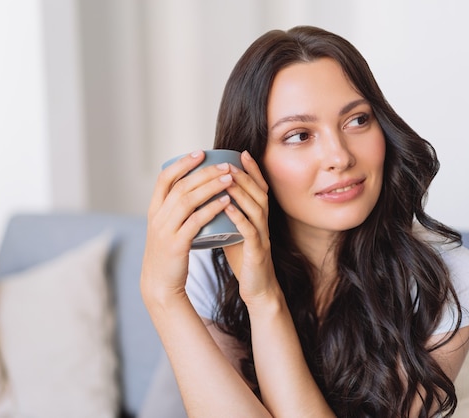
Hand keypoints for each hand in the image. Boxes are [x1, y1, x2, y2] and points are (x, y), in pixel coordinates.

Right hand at [141, 150, 234, 303]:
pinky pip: (196, 221)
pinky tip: (225, 201)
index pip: (165, 178)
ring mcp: (166, 230)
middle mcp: (157, 217)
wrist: (160, 284)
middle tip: (224, 165)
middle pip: (181, 186)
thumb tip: (192, 188)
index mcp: (154, 210)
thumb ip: (174, 210)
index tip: (200, 153)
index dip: (182, 163)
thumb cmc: (168, 253)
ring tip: (229, 178)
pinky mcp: (177, 244)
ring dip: (210, 186)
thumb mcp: (165, 227)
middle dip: (204, 172)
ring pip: (188, 200)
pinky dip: (211, 208)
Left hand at [222, 151, 279, 305]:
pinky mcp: (258, 251)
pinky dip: (239, 218)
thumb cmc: (243, 256)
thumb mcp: (234, 229)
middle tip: (229, 162)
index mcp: (257, 216)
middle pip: (258, 193)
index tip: (239, 153)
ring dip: (241, 192)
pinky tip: (227, 208)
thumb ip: (225, 212)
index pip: (258, 187)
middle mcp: (263, 222)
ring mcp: (263, 236)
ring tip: (226, 179)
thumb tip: (205, 194)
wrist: (257, 287)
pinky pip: (250, 231)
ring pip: (256, 208)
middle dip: (245, 176)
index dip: (251, 170)